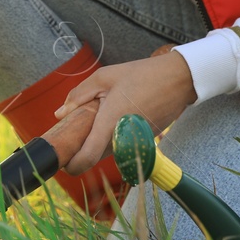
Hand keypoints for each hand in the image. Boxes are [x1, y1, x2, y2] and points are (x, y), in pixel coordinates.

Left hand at [52, 47, 198, 174]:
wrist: (179, 80)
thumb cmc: (141, 75)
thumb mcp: (104, 77)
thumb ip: (79, 95)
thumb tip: (60, 114)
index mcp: (110, 121)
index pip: (87, 157)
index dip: (72, 164)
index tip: (63, 160)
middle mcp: (124, 138)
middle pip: (95, 156)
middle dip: (82, 149)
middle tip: (76, 129)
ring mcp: (137, 143)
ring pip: (109, 152)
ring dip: (99, 142)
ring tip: (98, 118)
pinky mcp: (146, 143)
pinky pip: (123, 146)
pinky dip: (114, 138)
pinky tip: (116, 118)